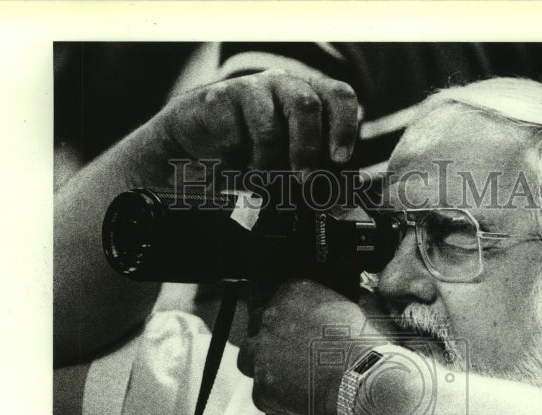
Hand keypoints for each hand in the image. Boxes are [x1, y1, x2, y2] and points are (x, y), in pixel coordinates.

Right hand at [143, 69, 358, 179]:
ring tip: (261, 179)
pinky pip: (241, 132)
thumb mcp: (289, 173)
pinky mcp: (220, 98)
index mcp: (308, 98)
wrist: (191, 156)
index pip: (339, 95)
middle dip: (307, 150)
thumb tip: (350, 201)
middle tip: (302, 179)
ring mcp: (251, 88)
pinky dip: (243, 160)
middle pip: (308, 104)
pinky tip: (235, 166)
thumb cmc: (248, 160)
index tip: (338, 159)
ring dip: (270, 163)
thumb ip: (319, 182)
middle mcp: (282, 85)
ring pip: (273, 125)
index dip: (344, 127)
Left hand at [237, 280, 368, 414]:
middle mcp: (270, 316)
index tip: (294, 329)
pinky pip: (260, 394)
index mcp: (293, 290)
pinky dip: (276, 401)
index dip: (283, 316)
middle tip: (295, 356)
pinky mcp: (263, 385)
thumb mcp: (355, 306)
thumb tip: (350, 300)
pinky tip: (299, 400)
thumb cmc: (367, 344)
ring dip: (265, 367)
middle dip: (272, 340)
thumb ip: (335, 302)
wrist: (366, 380)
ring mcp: (262, 352)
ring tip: (292, 378)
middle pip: (256, 325)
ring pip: (248, 358)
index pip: (271, 295)